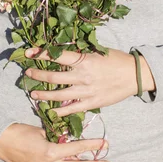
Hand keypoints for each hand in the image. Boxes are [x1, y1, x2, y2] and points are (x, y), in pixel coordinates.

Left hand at [23, 47, 154, 116]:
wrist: (134, 75)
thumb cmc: (115, 59)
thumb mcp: (97, 50)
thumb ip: (80, 52)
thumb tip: (62, 50)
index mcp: (83, 59)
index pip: (57, 56)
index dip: (41, 54)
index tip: (29, 53)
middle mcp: (82, 75)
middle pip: (54, 76)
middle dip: (38, 75)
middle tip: (28, 74)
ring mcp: (86, 91)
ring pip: (59, 95)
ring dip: (44, 94)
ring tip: (33, 93)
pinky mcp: (92, 102)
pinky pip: (72, 108)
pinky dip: (60, 111)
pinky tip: (50, 111)